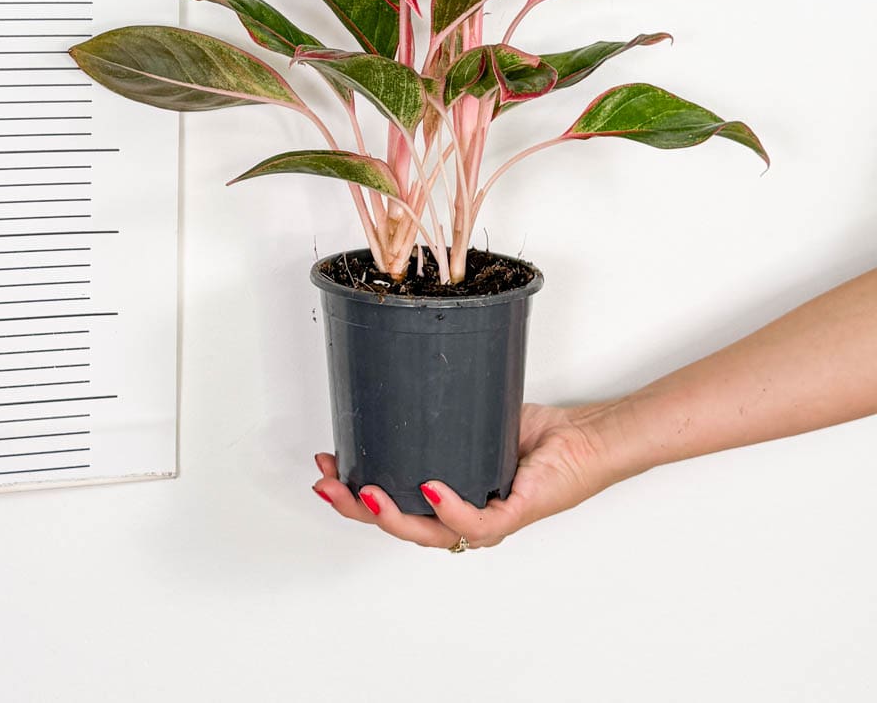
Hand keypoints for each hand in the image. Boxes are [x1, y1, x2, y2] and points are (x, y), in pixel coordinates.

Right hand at [311, 402, 623, 548]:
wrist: (585, 440)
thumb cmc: (535, 435)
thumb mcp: (472, 417)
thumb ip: (438, 414)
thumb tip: (397, 375)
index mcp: (447, 501)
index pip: (392, 505)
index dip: (353, 493)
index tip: (325, 465)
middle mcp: (463, 519)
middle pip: (399, 526)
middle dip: (356, 509)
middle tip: (328, 484)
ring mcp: (487, 521)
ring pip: (429, 534)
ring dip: (391, 515)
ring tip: (365, 490)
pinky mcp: (513, 514)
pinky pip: (476, 523)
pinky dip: (449, 509)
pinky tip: (429, 490)